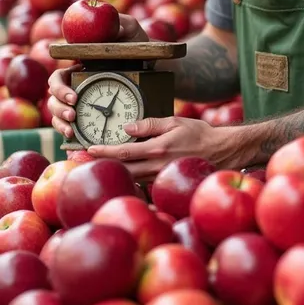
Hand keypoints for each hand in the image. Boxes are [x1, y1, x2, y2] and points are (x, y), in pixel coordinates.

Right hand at [47, 14, 149, 138]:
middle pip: (54, 98)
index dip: (59, 88)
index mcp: (80, 65)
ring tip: (73, 129)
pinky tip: (76, 137)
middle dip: (58, 108)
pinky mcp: (92, 113)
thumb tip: (110, 22)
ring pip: (58, 113)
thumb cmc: (141, 47)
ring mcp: (83, 99)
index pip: (58, 77)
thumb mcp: (133, 32)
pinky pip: (72, 125)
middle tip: (74, 115)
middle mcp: (78, 83)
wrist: (155, 68)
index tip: (75, 97)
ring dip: (60, 122)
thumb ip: (122, 23)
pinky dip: (69, 132)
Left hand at [87, 116, 236, 180]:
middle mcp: (157, 166)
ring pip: (129, 177)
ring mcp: (161, 177)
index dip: (103, 151)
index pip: (124, 152)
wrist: (223, 152)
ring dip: (111, 171)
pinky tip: (117, 175)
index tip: (87, 149)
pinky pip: (141, 183)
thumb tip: (126, 126)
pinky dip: (127, 179)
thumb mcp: (175, 121)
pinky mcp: (165, 183)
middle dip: (100, 164)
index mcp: (158, 149)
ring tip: (93, 166)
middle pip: (121, 168)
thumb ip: (150, 124)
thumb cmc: (200, 134)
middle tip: (79, 161)